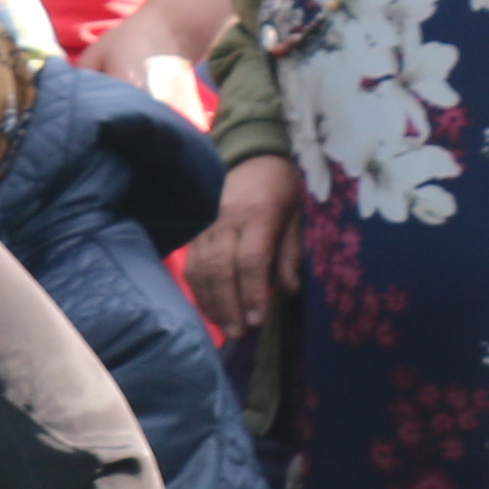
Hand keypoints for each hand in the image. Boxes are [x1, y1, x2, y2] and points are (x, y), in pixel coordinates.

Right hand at [184, 153, 299, 341]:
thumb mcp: (297, 214)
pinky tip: (210, 309)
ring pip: (201, 269)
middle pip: (221, 268)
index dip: (253, 292)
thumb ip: (291, 252)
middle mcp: (227, 220)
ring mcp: (206, 225)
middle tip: (239, 333)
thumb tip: (290, 289)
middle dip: (229, 304)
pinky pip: (192, 265)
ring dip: (212, 302)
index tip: (257, 319)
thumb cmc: (280, 188)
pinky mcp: (195, 231)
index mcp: (259, 214)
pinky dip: (199, 291)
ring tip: (225, 327)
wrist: (250, 155)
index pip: (252, 259)